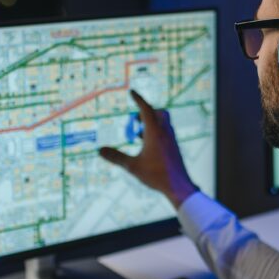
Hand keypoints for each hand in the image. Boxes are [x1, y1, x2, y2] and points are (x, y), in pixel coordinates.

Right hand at [99, 90, 197, 207]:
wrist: (179, 186)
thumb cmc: (156, 176)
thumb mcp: (132, 167)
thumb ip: (116, 157)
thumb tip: (99, 150)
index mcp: (155, 133)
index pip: (146, 109)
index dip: (138, 99)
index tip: (132, 92)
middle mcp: (165, 133)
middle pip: (159, 112)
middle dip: (147, 112)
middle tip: (135, 122)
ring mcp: (172, 140)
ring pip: (164, 122)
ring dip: (151, 123)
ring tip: (139, 136)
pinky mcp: (174, 147)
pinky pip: (166, 132)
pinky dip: (156, 132)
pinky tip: (148, 146)